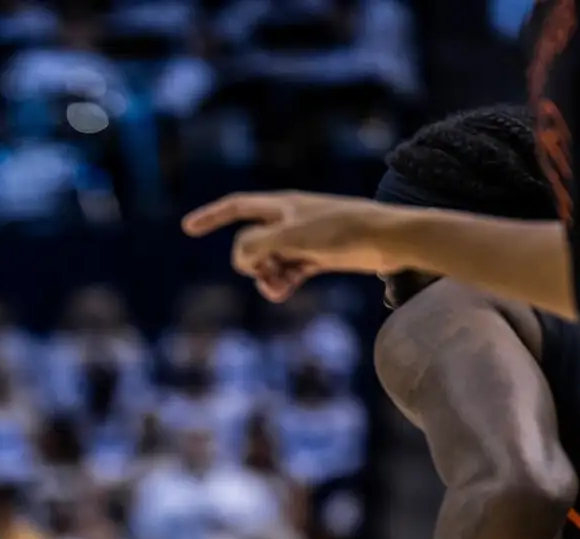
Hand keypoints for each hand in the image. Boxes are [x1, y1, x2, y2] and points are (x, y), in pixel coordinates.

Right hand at [183, 191, 412, 301]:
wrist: (390, 239)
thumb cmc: (343, 230)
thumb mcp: (292, 236)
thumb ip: (257, 245)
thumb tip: (239, 259)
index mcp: (282, 205)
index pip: (237, 207)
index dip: (211, 216)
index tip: (189, 229)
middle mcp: (290, 219)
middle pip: (251, 242)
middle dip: (249, 263)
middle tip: (263, 274)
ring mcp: (304, 239)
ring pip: (269, 261)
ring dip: (266, 277)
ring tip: (278, 288)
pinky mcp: (319, 257)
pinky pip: (288, 271)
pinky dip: (282, 282)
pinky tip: (284, 292)